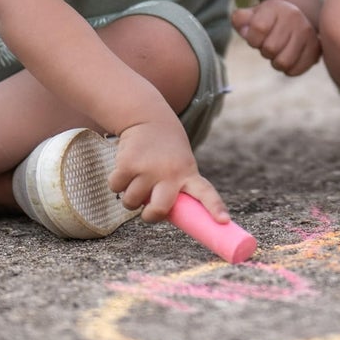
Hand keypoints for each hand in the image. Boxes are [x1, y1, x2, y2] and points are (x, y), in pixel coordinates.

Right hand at [107, 115, 228, 224]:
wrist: (148, 117)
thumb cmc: (166, 152)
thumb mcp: (179, 167)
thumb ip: (174, 190)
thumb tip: (159, 217)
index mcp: (188, 174)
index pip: (206, 193)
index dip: (215, 208)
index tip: (223, 221)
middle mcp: (170, 172)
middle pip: (159, 209)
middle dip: (150, 215)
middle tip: (148, 211)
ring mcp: (148, 169)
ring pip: (131, 202)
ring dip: (130, 196)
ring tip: (136, 177)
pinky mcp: (128, 164)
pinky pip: (115, 188)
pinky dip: (116, 182)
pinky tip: (125, 167)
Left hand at [232, 0, 320, 75]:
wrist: (293, 19)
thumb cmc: (267, 20)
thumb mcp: (251, 15)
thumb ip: (240, 19)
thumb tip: (245, 31)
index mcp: (276, 7)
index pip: (258, 29)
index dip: (252, 38)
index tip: (256, 36)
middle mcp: (295, 17)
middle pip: (270, 48)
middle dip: (264, 50)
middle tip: (268, 43)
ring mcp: (307, 33)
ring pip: (283, 62)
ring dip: (275, 61)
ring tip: (278, 51)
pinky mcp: (316, 49)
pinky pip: (295, 70)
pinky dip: (288, 69)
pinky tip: (288, 57)